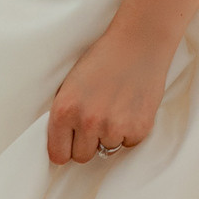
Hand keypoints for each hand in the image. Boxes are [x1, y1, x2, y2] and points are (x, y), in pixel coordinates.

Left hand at [47, 14, 180, 164]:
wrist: (139, 42)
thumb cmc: (104, 58)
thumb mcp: (71, 84)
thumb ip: (66, 114)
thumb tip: (65, 142)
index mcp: (64, 110)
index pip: (58, 155)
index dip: (66, 149)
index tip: (72, 143)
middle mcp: (87, 122)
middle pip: (83, 156)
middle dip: (89, 142)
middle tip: (99, 118)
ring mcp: (114, 127)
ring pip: (108, 149)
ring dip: (111, 134)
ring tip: (117, 106)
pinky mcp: (138, 129)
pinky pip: (129, 143)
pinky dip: (131, 130)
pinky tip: (131, 107)